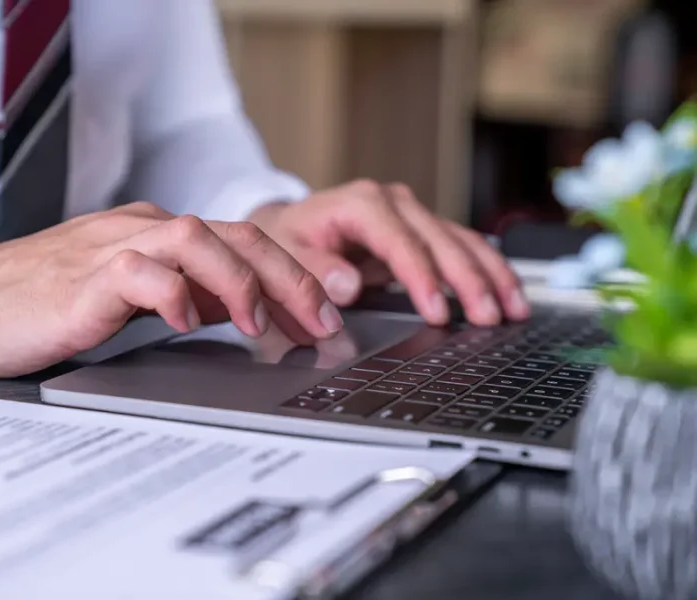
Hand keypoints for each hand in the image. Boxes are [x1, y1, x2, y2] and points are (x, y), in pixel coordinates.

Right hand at [0, 203, 340, 377]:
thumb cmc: (46, 304)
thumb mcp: (131, 298)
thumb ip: (181, 293)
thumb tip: (239, 309)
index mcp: (156, 236)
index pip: (240, 241)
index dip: (290, 274)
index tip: (322, 314)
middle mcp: (141, 231)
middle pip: (232, 233)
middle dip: (287, 274)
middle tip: (322, 320)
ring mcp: (111, 249)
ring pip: (194, 238)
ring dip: (238, 279)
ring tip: (260, 322)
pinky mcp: (82, 279)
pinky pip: (136, 272)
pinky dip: (170, 294)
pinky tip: (186, 323)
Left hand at [249, 179, 529, 326]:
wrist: (290, 225)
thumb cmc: (289, 240)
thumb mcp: (287, 253)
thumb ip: (313, 270)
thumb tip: (346, 286)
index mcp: (361, 204)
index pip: (400, 242)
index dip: (422, 278)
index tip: (436, 312)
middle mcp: (394, 203)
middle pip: (441, 241)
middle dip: (468, 281)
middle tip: (489, 318)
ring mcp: (413, 215)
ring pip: (461, 241)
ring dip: (491, 275)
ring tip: (515, 309)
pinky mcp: (424, 230)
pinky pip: (462, 248)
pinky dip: (486, 271)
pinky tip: (509, 294)